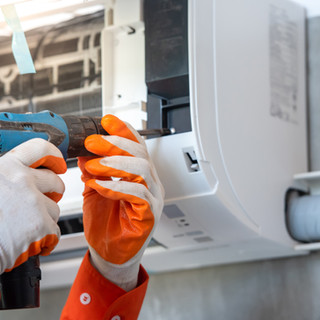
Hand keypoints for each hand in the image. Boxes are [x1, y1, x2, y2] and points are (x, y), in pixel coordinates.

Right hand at [0, 138, 66, 272]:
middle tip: (40, 204)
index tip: (58, 164)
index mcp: (4, 167)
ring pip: (54, 209)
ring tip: (23, 229)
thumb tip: (24, 175)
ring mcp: (32, 202)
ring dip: (44, 220)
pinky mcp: (40, 225)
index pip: (39, 149)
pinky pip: (54, 231)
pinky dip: (46, 240)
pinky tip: (28, 243)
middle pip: (55, 182)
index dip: (54, 157)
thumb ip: (5, 179)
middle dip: (52, 194)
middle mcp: (21, 180)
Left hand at [78, 115, 163, 290]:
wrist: (110, 252)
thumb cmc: (105, 222)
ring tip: (93, 166)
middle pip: (141, 154)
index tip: (107, 121)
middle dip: (116, 144)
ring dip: (115, 164)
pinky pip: (138, 194)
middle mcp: (150, 183)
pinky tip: (98, 185)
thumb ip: (93, 170)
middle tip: (92, 142)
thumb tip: (85, 150)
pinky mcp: (151, 213)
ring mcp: (153, 197)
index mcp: (139, 174)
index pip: (136, 146)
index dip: (124, 132)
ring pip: (142, 170)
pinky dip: (116, 186)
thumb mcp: (95, 188)